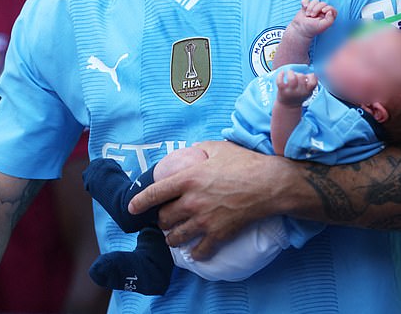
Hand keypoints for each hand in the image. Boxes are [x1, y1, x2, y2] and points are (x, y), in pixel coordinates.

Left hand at [128, 141, 291, 259]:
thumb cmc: (245, 163)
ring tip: (175, 236)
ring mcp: (204, 220)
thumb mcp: (219, 148)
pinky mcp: (218, 234)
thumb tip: (192, 150)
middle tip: (166, 218)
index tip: (132, 208)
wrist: (269, 185)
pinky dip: (195, 252)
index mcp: (188, 178)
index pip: (155, 193)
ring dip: (173, 238)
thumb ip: (201, 148)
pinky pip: (199, 251)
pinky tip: (195, 250)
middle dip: (162, 220)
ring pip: (176, 237)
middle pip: (164, 218)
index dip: (140, 202)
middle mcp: (192, 201)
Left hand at [276, 69, 317, 106]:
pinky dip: (280, 75)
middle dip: (299, 74)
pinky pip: (280, 81)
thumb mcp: (307, 91)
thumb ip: (310, 82)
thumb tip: (311, 74)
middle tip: (297, 77)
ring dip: (290, 73)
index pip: (313, 83)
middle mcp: (300, 92)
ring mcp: (290, 92)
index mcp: (307, 91)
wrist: (288, 107)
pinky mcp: (282, 91)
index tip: (307, 77)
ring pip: (292, 79)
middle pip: (301, 77)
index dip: (311, 77)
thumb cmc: (299, 94)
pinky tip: (282, 72)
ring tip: (289, 73)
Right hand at [289, 0, 336, 39]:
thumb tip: (330, 11)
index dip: (328, 8)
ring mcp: (314, 8)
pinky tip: (304, 7)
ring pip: (315, 1)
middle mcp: (322, 12)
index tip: (323, 11)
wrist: (300, 29)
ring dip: (310, 7)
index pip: (332, 9)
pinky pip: (306, 0)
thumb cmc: (312, 29)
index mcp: (327, 17)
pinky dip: (305, 2)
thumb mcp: (322, 26)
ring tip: (307, 15)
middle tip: (312, 16)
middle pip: (323, 3)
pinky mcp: (307, 6)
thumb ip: (329, 20)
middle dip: (316, 9)